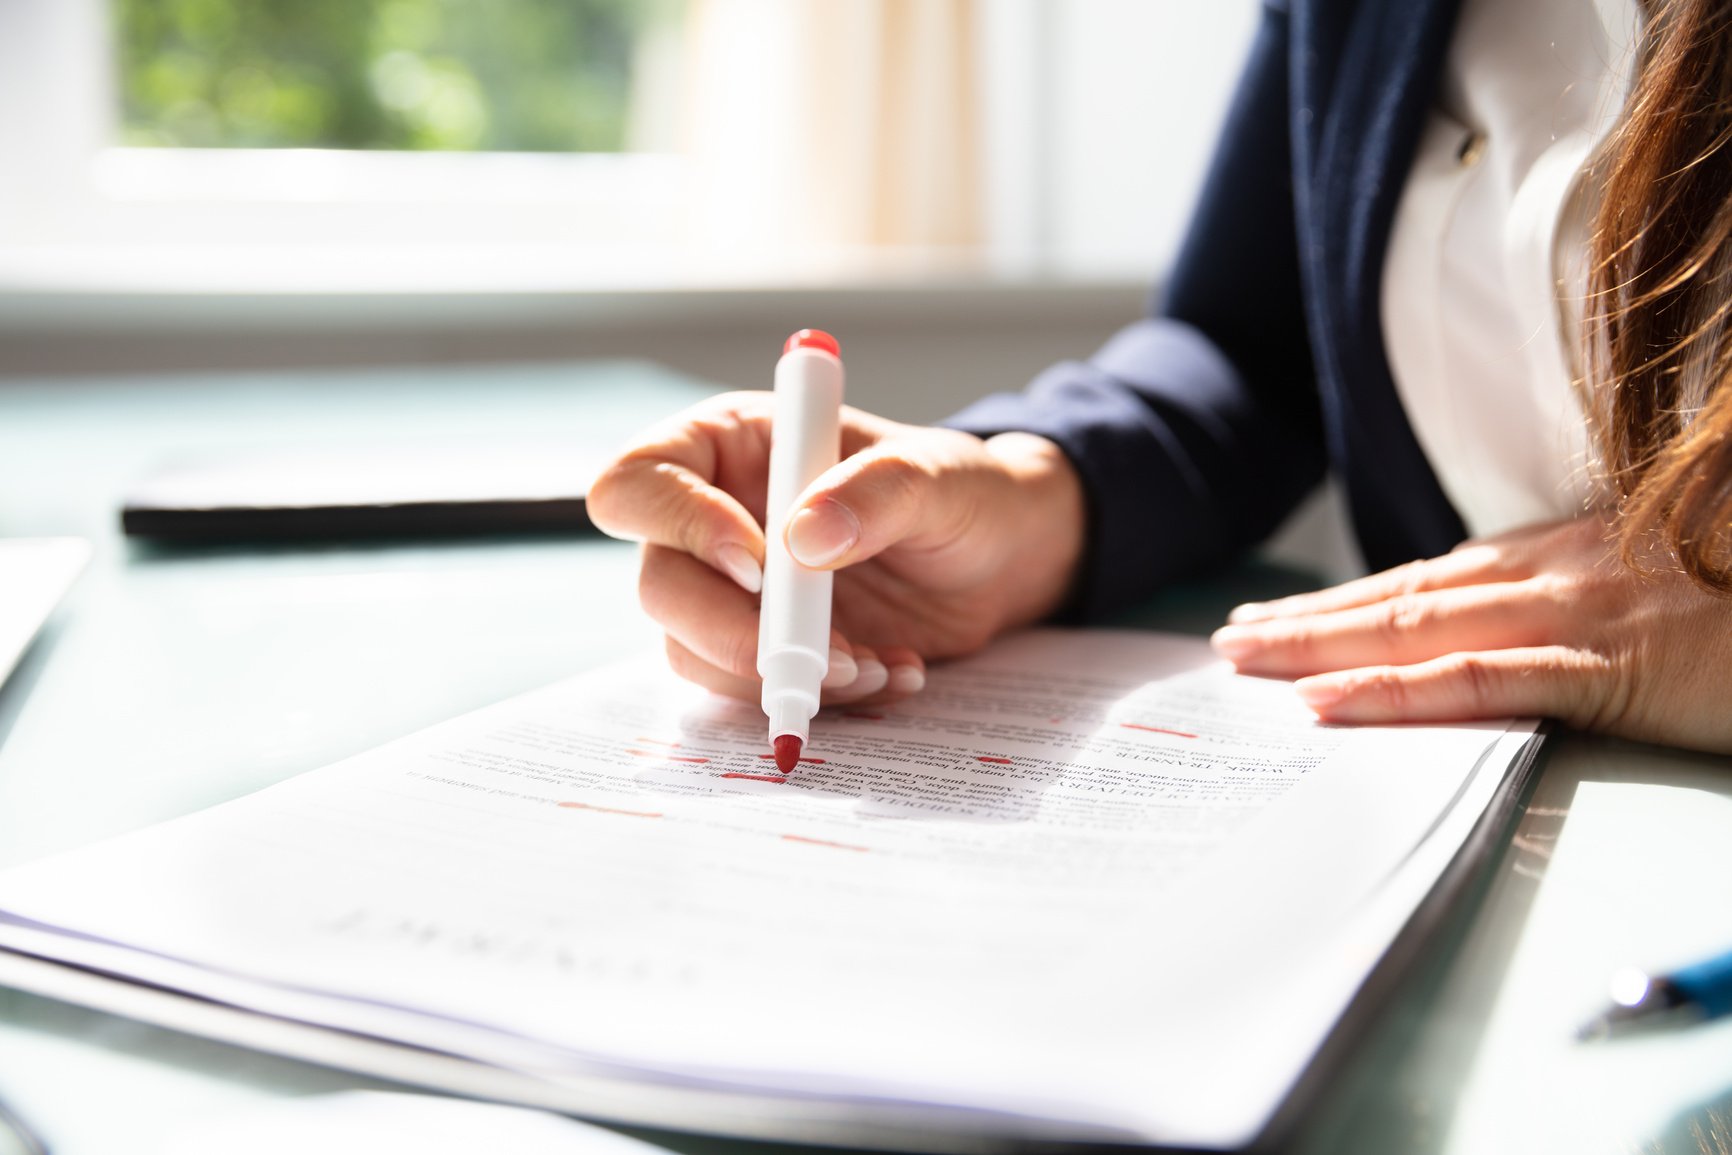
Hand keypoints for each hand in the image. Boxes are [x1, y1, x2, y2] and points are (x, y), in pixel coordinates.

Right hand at [587, 392, 1084, 706]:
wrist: (1002, 559)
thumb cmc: (962, 491)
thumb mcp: (938, 476)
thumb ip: (877, 492)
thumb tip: (804, 539)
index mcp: (728, 445)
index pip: (640, 482)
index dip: (677, 525)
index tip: (759, 566)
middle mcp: (712, 518)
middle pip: (658, 584)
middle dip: (735, 632)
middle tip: (823, 654)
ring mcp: (732, 592)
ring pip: (692, 651)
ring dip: (780, 676)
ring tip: (874, 667)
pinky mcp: (764, 649)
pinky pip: (750, 691)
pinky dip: (816, 698)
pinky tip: (888, 676)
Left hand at [1209, 516, 1731, 752]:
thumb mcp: (1667, 594)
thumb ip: (1594, 600)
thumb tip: (1524, 631)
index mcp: (1577, 552)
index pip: (1437, 577)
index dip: (1356, 596)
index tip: (1288, 614)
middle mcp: (1565, 568)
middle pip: (1407, 594)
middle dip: (1312, 617)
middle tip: (1234, 638)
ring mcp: (1584, 611)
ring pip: (1420, 626)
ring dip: (1322, 643)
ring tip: (1247, 659)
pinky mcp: (1614, 664)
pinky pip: (1480, 679)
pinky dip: (1395, 690)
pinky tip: (1328, 704)